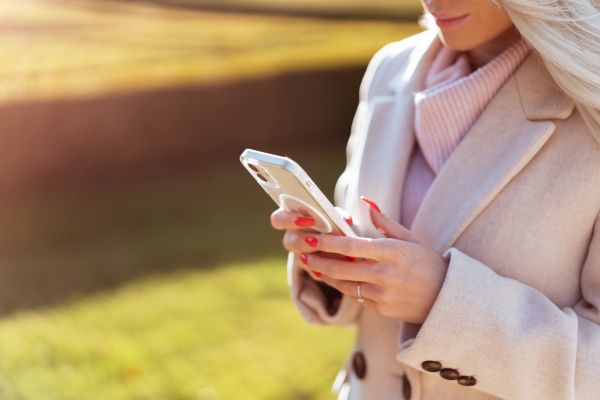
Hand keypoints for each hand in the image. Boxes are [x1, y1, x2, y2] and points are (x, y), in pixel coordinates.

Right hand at [270, 206, 354, 279]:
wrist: (347, 242)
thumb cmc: (337, 222)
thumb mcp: (338, 215)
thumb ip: (338, 215)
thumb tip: (345, 220)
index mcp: (292, 219)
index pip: (278, 220)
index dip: (289, 220)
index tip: (309, 219)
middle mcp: (292, 238)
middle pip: (288, 242)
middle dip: (304, 240)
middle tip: (318, 239)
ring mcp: (300, 255)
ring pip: (301, 258)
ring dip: (315, 255)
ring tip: (332, 251)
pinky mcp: (312, 269)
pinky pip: (315, 271)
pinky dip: (325, 268)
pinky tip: (336, 264)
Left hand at [279, 196, 448, 324]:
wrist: (446, 298)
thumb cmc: (429, 263)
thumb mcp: (412, 239)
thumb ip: (386, 223)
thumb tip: (366, 202)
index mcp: (393, 253)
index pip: (353, 247)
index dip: (329, 243)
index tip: (313, 238)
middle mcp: (386, 274)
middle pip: (342, 268)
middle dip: (319, 260)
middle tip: (302, 253)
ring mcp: (384, 294)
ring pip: (345, 285)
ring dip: (326, 275)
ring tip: (311, 265)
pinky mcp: (382, 309)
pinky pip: (357, 296)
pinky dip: (343, 287)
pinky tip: (332, 279)